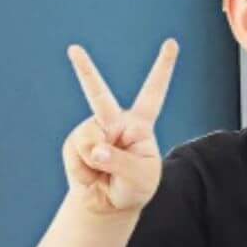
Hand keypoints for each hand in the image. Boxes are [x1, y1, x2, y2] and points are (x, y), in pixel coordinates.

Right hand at [64, 37, 178, 214]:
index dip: (163, 67)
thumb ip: (120, 162)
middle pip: (98, 94)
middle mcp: (115, 122)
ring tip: (105, 172)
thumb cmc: (134, 187)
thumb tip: (96, 150)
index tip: (172, 42)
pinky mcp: (76, 143)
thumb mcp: (140, 177)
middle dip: (84, 70)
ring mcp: (93, 131)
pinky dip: (86, 168)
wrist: (109, 204)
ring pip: (91, 138)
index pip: (154, 91)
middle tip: (74, 49)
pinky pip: (79, 152)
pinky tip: (92, 173)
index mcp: (140, 124)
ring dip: (100, 161)